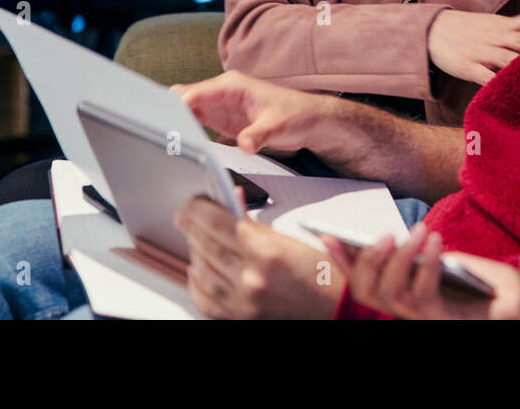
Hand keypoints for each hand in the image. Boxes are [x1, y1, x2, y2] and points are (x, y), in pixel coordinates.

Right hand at [172, 70, 327, 154]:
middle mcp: (222, 92)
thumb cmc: (296, 115)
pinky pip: (195, 119)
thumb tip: (245, 145)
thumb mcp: (278, 126)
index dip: (177, 106)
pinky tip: (178, 141)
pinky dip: (185, 127)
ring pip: (186, 108)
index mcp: (232, 85)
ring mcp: (220, 104)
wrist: (308, 120)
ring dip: (175, 121)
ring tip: (163, 139)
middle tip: (159, 133)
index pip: (196, 92)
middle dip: (169, 112)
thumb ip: (259, 135)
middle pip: (185, 97)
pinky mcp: (221, 118)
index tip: (164, 122)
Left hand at [175, 194, 340, 318]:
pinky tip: (197, 269)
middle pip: (206, 244)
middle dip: (191, 225)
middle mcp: (252, 278)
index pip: (219, 222)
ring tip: (194, 238)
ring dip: (194, 251)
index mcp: (268, 252)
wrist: (334, 310)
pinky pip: (205, 299)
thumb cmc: (321, 276)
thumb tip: (233, 201)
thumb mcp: (291, 240)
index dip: (200, 209)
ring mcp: (242, 301)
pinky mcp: (238, 317)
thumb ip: (255, 223)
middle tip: (185, 216)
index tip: (193, 203)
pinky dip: (197, 282)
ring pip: (201, 271)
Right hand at [321, 221, 519, 319]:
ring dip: (402, 259)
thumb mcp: (440, 257)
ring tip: (419, 231)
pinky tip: (437, 243)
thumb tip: (389, 236)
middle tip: (388, 233)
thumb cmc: (475, 277)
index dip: (339, 261)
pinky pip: (424, 296)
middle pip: (367, 292)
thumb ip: (415, 251)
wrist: (513, 296)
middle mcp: (403, 310)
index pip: (359, 280)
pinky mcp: (442, 320)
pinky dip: (427, 266)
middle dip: (369, 261)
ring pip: (392, 295)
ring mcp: (421, 318)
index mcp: (398, 292)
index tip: (325, 234)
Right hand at [426, 10, 519, 85]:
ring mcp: (482, 52)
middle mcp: (496, 37)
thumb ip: (513, 30)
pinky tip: (512, 94)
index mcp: (502, 25)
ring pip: (509, 59)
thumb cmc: (466, 29)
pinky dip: (499, 84)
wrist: (431, 30)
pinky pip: (486, 77)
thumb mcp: (490, 23)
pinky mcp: (468, 66)